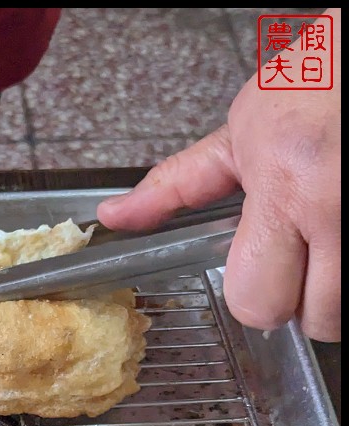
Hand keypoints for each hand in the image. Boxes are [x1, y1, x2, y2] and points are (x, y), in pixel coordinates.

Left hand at [96, 10, 340, 341]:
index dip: (251, 295)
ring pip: (347, 311)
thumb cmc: (319, 87)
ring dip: (332, 290)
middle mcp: (340, 212)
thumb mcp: (241, 132)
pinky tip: (339, 235)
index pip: (257, 301)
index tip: (254, 272)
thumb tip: (116, 217)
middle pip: (313, 320)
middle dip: (299, 301)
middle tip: (296, 259)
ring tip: (324, 242)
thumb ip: (178, 185)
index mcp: (289, 189)